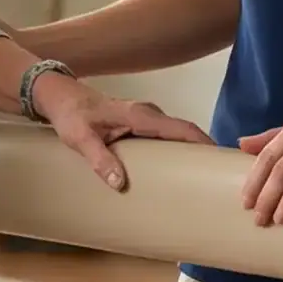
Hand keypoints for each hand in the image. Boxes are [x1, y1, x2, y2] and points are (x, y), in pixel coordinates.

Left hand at [32, 73, 214, 189]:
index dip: (204, 142)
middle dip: (204, 150)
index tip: (221, 159)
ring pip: (177, 133)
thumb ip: (99, 159)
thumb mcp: (81, 139)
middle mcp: (148, 114)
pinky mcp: (140, 123)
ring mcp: (145, 117)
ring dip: (191, 150)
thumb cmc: (71, 116)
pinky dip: (177, 148)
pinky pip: (166, 135)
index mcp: (140, 116)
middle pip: (186, 131)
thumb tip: (120, 183)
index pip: (181, 128)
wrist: (60, 97)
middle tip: (217, 176)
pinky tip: (177, 167)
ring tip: (203, 176)